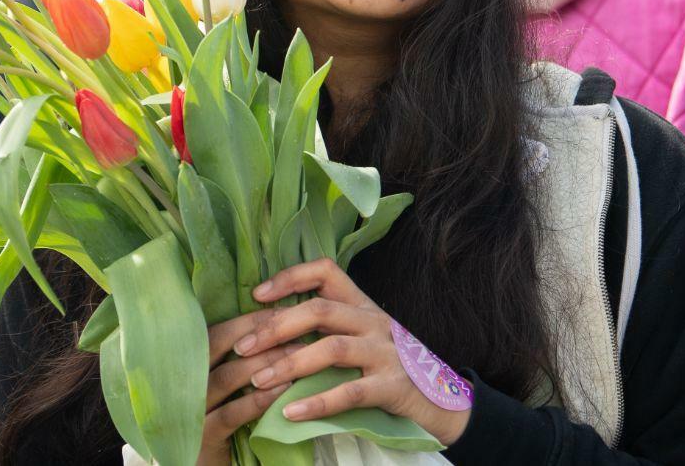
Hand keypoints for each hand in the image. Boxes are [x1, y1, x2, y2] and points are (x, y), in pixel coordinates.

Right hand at [193, 312, 294, 465]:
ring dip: (265, 364)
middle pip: (219, 344)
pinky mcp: (202, 435)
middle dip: (260, 335)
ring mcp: (190, 406)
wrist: (201, 462)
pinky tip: (282, 391)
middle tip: (296, 332)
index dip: (251, 320)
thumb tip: (273, 327)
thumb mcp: (223, 384)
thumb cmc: (218, 415)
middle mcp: (184, 378)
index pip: (219, 329)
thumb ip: (236, 358)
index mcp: (189, 360)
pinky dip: (258, 400)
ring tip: (297, 358)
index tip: (284, 312)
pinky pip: (231, 413)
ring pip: (227, 376)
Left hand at [228, 258, 471, 445]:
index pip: (326, 271)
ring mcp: (385, 353)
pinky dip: (317, 402)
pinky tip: (290, 413)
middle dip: (276, 327)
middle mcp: (373, 321)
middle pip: (320, 310)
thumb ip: (330, 324)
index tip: (257, 295)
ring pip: (332, 349)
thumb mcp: (363, 334)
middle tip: (243, 346)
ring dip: (289, 365)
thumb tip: (270, 325)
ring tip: (257, 381)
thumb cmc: (389, 365)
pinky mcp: (392, 387)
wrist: (442, 399)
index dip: (290, 277)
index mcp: (362, 304)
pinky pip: (350, 392)